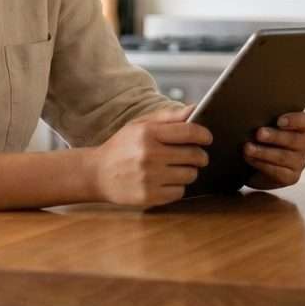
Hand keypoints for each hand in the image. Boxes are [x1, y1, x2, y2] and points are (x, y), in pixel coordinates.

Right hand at [88, 106, 212, 206]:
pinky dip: (177, 187)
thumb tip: (195, 108)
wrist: (97, 173)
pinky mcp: (149, 196)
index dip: (204, 135)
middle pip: (194, 155)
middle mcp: (149, 155)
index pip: (189, 132)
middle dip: (200, 155)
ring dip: (189, 171)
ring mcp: (149, 178)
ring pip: (190, 175)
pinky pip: (179, 192)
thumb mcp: (140, 125)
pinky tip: (166, 181)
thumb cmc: (122, 146)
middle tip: (197, 156)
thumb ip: (169, 117)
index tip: (207, 138)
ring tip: (177, 168)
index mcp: (148, 134)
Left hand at [243, 111, 304, 189]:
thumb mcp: (265, 126)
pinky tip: (250, 159)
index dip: (295, 120)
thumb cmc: (260, 139)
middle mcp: (304, 144)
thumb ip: (264, 119)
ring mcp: (300, 162)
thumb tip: (251, 114)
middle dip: (276, 137)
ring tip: (248, 148)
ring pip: (285, 157)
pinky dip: (262, 164)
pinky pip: (278, 172)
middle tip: (258, 133)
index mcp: (301, 127)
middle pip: (296, 139)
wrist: (254, 166)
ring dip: (264, 152)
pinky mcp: (291, 177)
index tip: (278, 121)